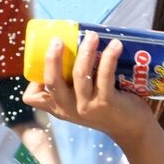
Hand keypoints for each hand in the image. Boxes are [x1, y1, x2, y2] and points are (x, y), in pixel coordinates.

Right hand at [22, 31, 154, 146]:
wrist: (132, 129)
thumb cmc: (105, 108)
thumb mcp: (81, 103)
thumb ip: (72, 85)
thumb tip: (72, 45)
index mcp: (59, 107)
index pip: (32, 97)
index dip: (32, 80)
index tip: (42, 62)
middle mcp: (69, 108)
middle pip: (52, 81)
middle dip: (52, 58)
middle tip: (58, 39)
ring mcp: (87, 106)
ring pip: (80, 74)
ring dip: (85, 51)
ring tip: (91, 35)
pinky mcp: (106, 103)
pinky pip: (104, 75)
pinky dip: (109, 57)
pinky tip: (115, 45)